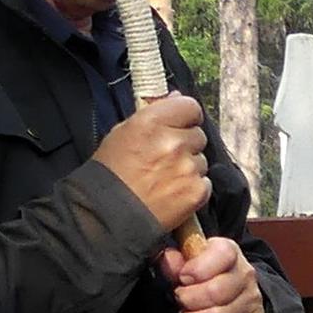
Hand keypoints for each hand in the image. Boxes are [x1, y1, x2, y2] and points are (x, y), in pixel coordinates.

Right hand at [92, 93, 212, 236]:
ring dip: (189, 167)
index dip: (186, 116)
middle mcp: (173, 142)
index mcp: (151, 122)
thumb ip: (152, 114)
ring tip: (165, 179)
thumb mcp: (122, 133)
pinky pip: (205, 182)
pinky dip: (192, 187)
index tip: (180, 125)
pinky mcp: (196, 191)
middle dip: (186, 144)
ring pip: (202, 160)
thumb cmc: (111, 173)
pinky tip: (172, 193)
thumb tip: (175, 97)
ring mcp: (187, 167)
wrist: (108, 215)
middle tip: (166, 158)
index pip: (190, 106)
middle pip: (198, 135)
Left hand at [160, 235, 265, 312]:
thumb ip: (176, 261)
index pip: (221, 255)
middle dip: (190, 300)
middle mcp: (246, 274)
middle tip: (180, 301)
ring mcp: (253, 299)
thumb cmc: (205, 275)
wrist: (234, 292)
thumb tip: (168, 259)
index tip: (182, 279)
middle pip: (216, 292)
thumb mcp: (189, 262)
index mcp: (230, 251)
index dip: (197, 270)